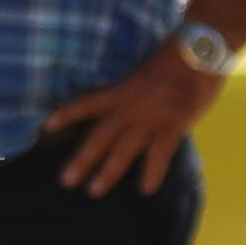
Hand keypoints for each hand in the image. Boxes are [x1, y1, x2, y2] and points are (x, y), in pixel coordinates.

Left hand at [43, 35, 225, 196]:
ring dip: (108, 172)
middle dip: (82, 159)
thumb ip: (130, 93)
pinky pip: (159, 154)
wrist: (200, 52)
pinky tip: (145, 190)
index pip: (87, 103)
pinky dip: (151, 173)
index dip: (67, 113)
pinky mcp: (173, 126)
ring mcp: (151, 118)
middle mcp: (130, 106)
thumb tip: (118, 111)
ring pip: (124, 149)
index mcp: (121, 90)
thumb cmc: (174, 60)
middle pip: (100, 136)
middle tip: (66, 181)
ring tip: (94, 191)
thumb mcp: (143, 74)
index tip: (45, 126)